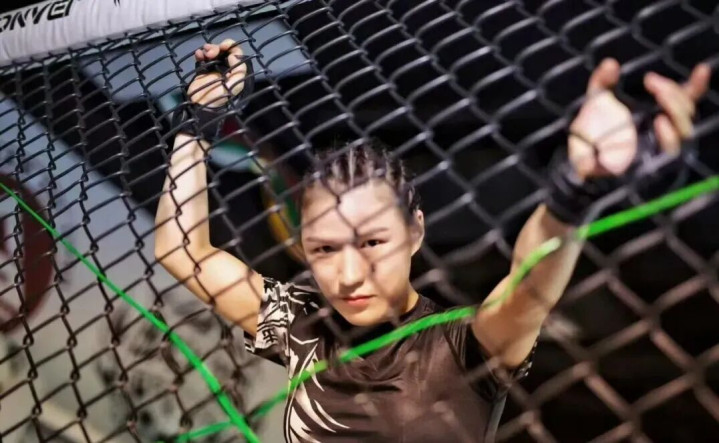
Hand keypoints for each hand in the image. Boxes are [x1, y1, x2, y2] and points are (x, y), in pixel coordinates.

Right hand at [187, 39, 247, 107]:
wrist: (199, 106)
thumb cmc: (218, 98)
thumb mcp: (234, 86)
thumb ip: (239, 70)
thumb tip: (233, 55)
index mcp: (235, 72)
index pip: (237, 53)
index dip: (231, 46)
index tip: (223, 46)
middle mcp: (226, 68)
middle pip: (224, 51)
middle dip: (217, 48)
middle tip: (210, 53)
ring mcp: (214, 68)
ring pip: (213, 52)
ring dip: (208, 49)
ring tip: (204, 54)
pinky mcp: (203, 70)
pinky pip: (203, 57)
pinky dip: (200, 53)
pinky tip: (198, 55)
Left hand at [568, 58, 710, 178]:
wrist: (577, 159)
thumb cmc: (591, 130)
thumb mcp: (595, 102)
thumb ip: (603, 82)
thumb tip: (610, 64)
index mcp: (655, 113)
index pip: (686, 100)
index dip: (697, 86)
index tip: (701, 69)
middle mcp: (662, 130)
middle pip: (686, 111)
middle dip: (674, 93)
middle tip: (652, 81)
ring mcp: (658, 147)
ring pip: (684, 130)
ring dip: (676, 110)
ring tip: (659, 97)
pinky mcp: (651, 163)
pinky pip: (671, 151)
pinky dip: (669, 135)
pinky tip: (659, 121)